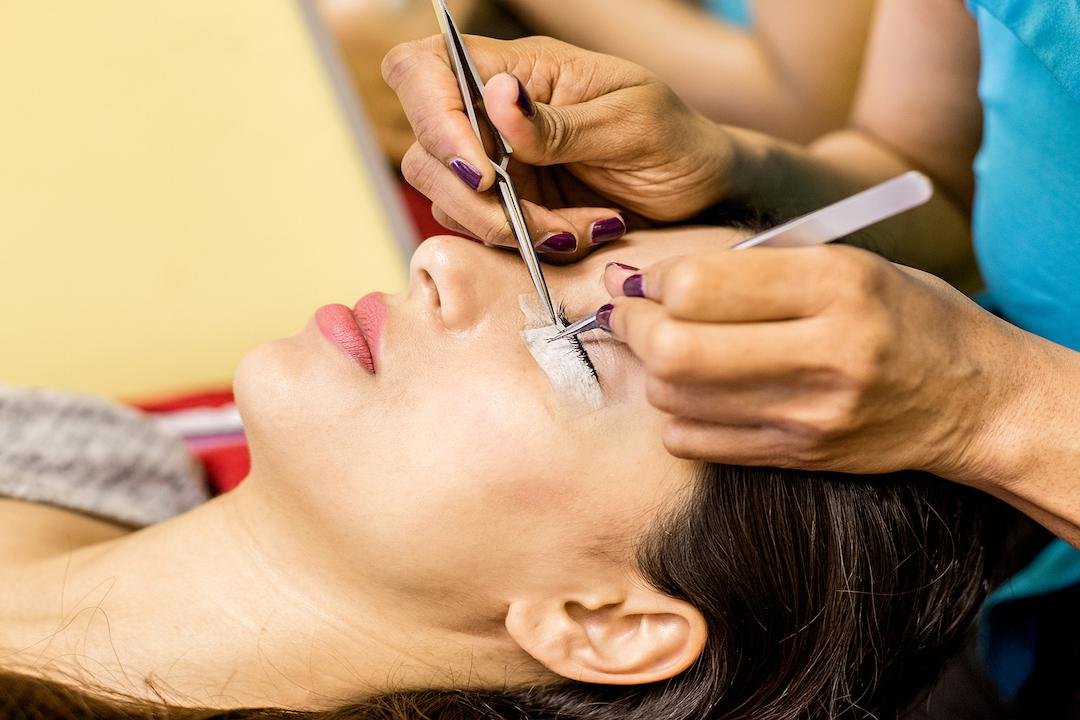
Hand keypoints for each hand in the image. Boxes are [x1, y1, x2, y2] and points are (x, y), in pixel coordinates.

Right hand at [382, 35, 731, 261]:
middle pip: (425, 150)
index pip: (426, 69)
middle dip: (476, 202)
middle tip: (538, 222)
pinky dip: (526, 244)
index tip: (481, 172)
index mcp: (521, 69)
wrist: (702, 188)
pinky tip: (575, 234)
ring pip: (449, 200)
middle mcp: (495, 113)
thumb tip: (497, 97)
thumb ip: (560, 122)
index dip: (432, 119)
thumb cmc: (677, 139)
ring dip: (508, 229)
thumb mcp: (632, 124)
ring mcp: (498, 161)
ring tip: (576, 229)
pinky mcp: (509, 204)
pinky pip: (484, 232)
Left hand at [598, 246, 1034, 484]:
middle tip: (629, 313)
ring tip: (664, 350)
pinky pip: (695, 442)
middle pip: (676, 350)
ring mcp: (811, 413)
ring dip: (650, 371)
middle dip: (633, 326)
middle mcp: (825, 352)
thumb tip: (652, 277)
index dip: (655, 280)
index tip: (649, 278)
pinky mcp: (800, 456)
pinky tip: (693, 393)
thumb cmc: (904, 314)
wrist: (974, 397)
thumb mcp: (847, 264)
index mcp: (837, 284)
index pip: (701, 286)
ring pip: (675, 399)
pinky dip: (675, 415)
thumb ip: (756, 267)